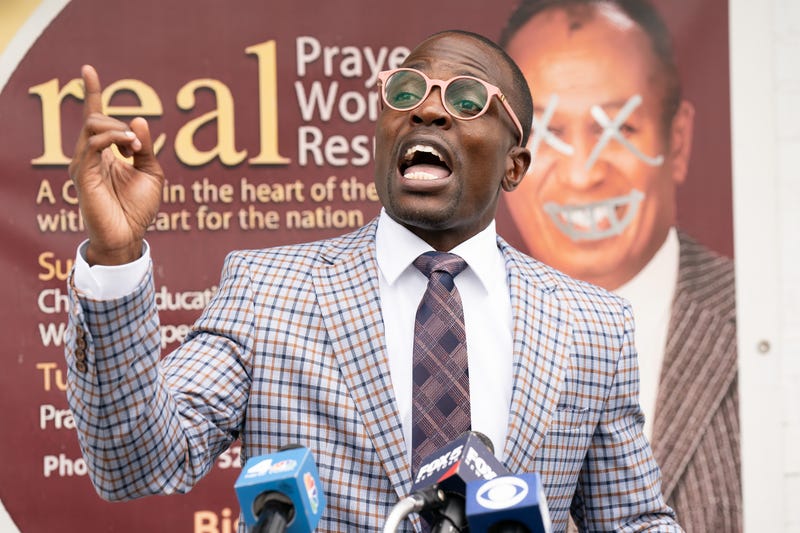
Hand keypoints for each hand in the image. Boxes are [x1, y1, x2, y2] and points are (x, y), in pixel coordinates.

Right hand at [68, 65, 163, 264]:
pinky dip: (112, 138)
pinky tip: (128, 148)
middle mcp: (91, 156)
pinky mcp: (83, 174)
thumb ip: (145, 148)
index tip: (88, 68)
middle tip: (138, 146)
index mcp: (106, 153)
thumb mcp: (151, 174)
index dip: (92, 91)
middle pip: (96, 118)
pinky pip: (92, 143)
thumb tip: (139, 120)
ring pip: (92, 126)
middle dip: (121, 124)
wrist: (129, 236)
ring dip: (119, 130)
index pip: (95, 116)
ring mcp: (84, 164)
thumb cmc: (139, 209)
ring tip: (134, 147)